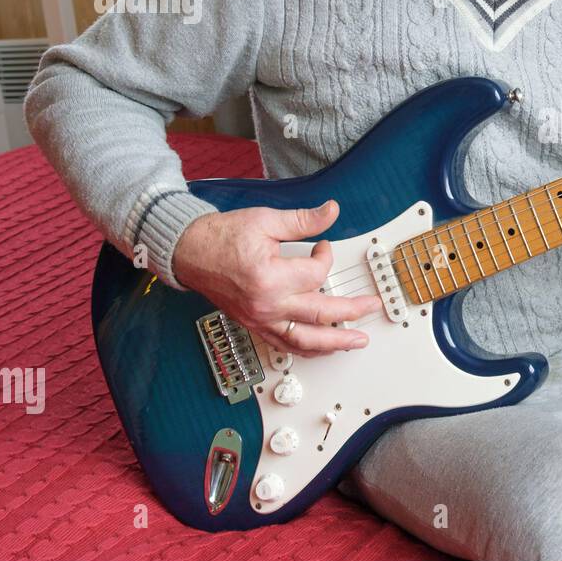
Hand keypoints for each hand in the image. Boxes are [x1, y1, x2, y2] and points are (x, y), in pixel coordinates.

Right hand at [172, 200, 382, 356]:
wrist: (189, 252)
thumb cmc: (221, 237)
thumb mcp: (265, 221)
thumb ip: (303, 220)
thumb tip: (332, 211)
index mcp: (270, 277)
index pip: (316, 273)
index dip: (326, 256)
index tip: (323, 246)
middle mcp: (267, 304)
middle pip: (321, 314)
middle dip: (352, 311)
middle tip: (373, 306)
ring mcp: (260, 319)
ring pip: (304, 340)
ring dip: (335, 342)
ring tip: (357, 341)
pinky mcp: (255, 324)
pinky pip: (285, 345)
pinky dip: (307, 349)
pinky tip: (323, 348)